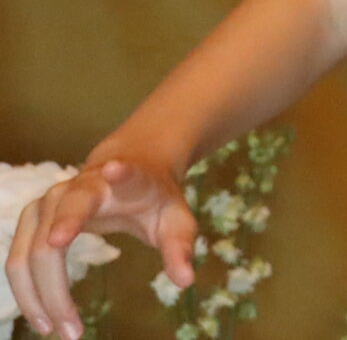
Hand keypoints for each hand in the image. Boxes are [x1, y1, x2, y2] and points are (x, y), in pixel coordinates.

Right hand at [6, 158, 197, 338]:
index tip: (113, 171)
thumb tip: (185, 280)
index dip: (118, 173)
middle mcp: (77, 187)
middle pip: (54, 234)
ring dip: (35, 296)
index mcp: (123, 180)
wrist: (126, 166)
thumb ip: (180, 246)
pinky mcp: (32, 218)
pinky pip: (18, 260)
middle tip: (71, 330)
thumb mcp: (175, 218)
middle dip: (56, 285)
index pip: (120, 175)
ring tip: (57, 331)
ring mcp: (48, 202)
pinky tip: (43, 318)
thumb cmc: (153, 198)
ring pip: (27, 253)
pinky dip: (27, 292)